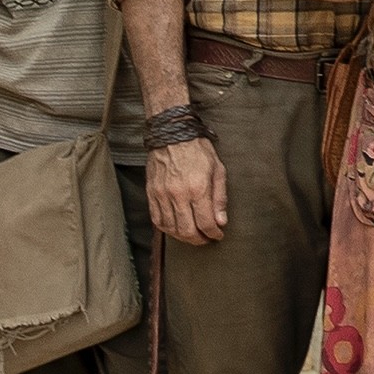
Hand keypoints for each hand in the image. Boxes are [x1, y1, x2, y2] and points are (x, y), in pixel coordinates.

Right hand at [146, 129, 229, 245]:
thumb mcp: (218, 170)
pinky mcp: (151, 193)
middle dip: (199, 240)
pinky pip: (157, 220)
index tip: (217, 235)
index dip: (213, 234)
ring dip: (183, 237)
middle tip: (206, 239)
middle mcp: (178, 194)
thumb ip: (220, 198)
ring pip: (171, 228)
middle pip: (187, 231)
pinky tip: (176, 228)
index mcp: (198, 188)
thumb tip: (221, 221)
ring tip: (192, 235)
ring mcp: (162, 195)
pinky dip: (167, 229)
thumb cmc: (198, 150)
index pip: (205, 223)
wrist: (172, 134)